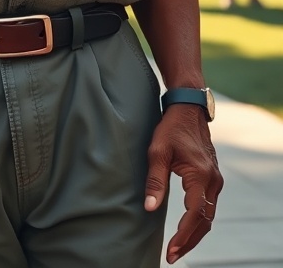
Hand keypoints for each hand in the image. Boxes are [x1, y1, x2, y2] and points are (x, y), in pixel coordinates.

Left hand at [144, 104, 222, 263]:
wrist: (188, 110)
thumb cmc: (170, 128)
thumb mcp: (157, 151)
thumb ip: (154, 181)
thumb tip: (149, 208)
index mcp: (200, 176)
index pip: (194, 215)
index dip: (183, 235)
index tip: (171, 250)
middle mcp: (213, 182)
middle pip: (205, 221)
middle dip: (189, 241)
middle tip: (173, 255)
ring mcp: (215, 180)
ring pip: (208, 216)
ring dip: (195, 233)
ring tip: (178, 247)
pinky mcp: (212, 179)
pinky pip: (208, 206)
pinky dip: (199, 221)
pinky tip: (187, 229)